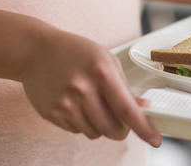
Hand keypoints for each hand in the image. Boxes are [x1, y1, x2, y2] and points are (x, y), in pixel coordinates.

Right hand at [19, 26, 160, 146]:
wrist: (35, 51)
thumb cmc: (75, 52)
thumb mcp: (105, 60)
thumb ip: (124, 86)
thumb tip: (142, 108)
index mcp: (101, 72)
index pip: (127, 109)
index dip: (143, 127)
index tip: (155, 140)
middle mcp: (82, 89)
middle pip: (112, 128)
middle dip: (121, 129)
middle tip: (119, 120)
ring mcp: (65, 103)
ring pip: (94, 133)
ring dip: (99, 125)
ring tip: (91, 103)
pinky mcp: (51, 113)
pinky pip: (76, 131)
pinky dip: (81, 122)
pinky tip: (75, 103)